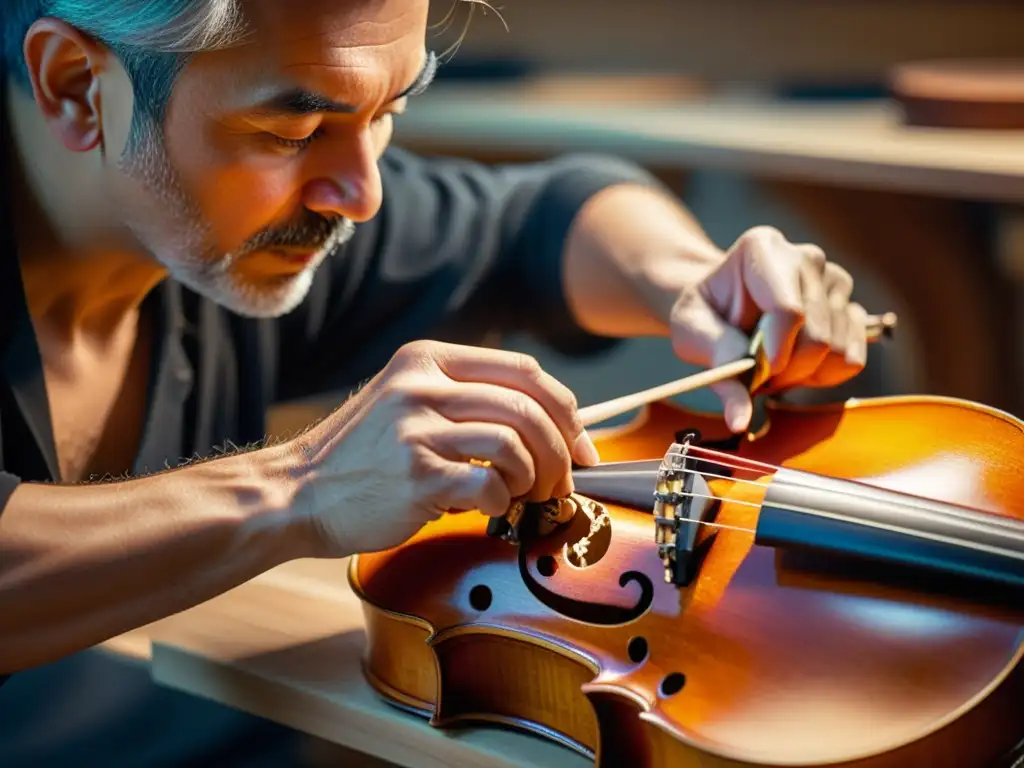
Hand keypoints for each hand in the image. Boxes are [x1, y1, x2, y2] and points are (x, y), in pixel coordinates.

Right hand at [289, 340, 600, 555]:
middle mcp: (423, 385)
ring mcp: (416, 428)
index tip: (580, 443)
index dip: (565, 410)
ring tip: (522, 497)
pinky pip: (490, 485)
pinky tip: (487, 509)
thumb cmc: (365, 456)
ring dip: (533, 480)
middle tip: (563, 482)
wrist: (298, 492)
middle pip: (528, 407)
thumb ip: (467, 401)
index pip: (524, 371)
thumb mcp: (407, 402)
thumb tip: (554, 428)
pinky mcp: (415, 474)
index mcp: (428, 359)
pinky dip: (502, 503)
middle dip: (561, 451)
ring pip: (515, 445)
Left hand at [669, 226, 868, 432]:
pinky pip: (851, 359)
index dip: (777, 351)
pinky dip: (823, 375)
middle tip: (756, 374)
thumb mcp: (692, 335)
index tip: (758, 372)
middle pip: (817, 336)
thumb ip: (720, 371)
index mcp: (762, 249)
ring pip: (837, 350)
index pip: (789, 308)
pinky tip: (796, 365)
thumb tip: (740, 420)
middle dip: (785, 370)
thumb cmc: (704, 313)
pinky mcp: (851, 308)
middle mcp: (806, 259)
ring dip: (802, 374)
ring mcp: (834, 283)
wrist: (721, 304)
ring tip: (772, 365)